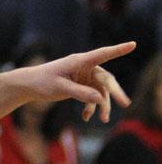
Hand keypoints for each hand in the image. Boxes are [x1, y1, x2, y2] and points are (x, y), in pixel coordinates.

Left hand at [19, 43, 134, 122]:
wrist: (29, 86)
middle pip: (106, 80)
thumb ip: (80, 93)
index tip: (133, 44)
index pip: (103, 54)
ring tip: (104, 119)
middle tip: (125, 103)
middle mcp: (85, 67)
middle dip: (115, 93)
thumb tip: (100, 99)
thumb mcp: (60, 88)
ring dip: (102, 105)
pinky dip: (90, 107)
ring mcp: (84, 77)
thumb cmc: (42, 82)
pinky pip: (92, 97)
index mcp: (80, 61)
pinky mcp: (81, 86)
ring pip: (100, 91)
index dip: (118, 50)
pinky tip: (85, 117)